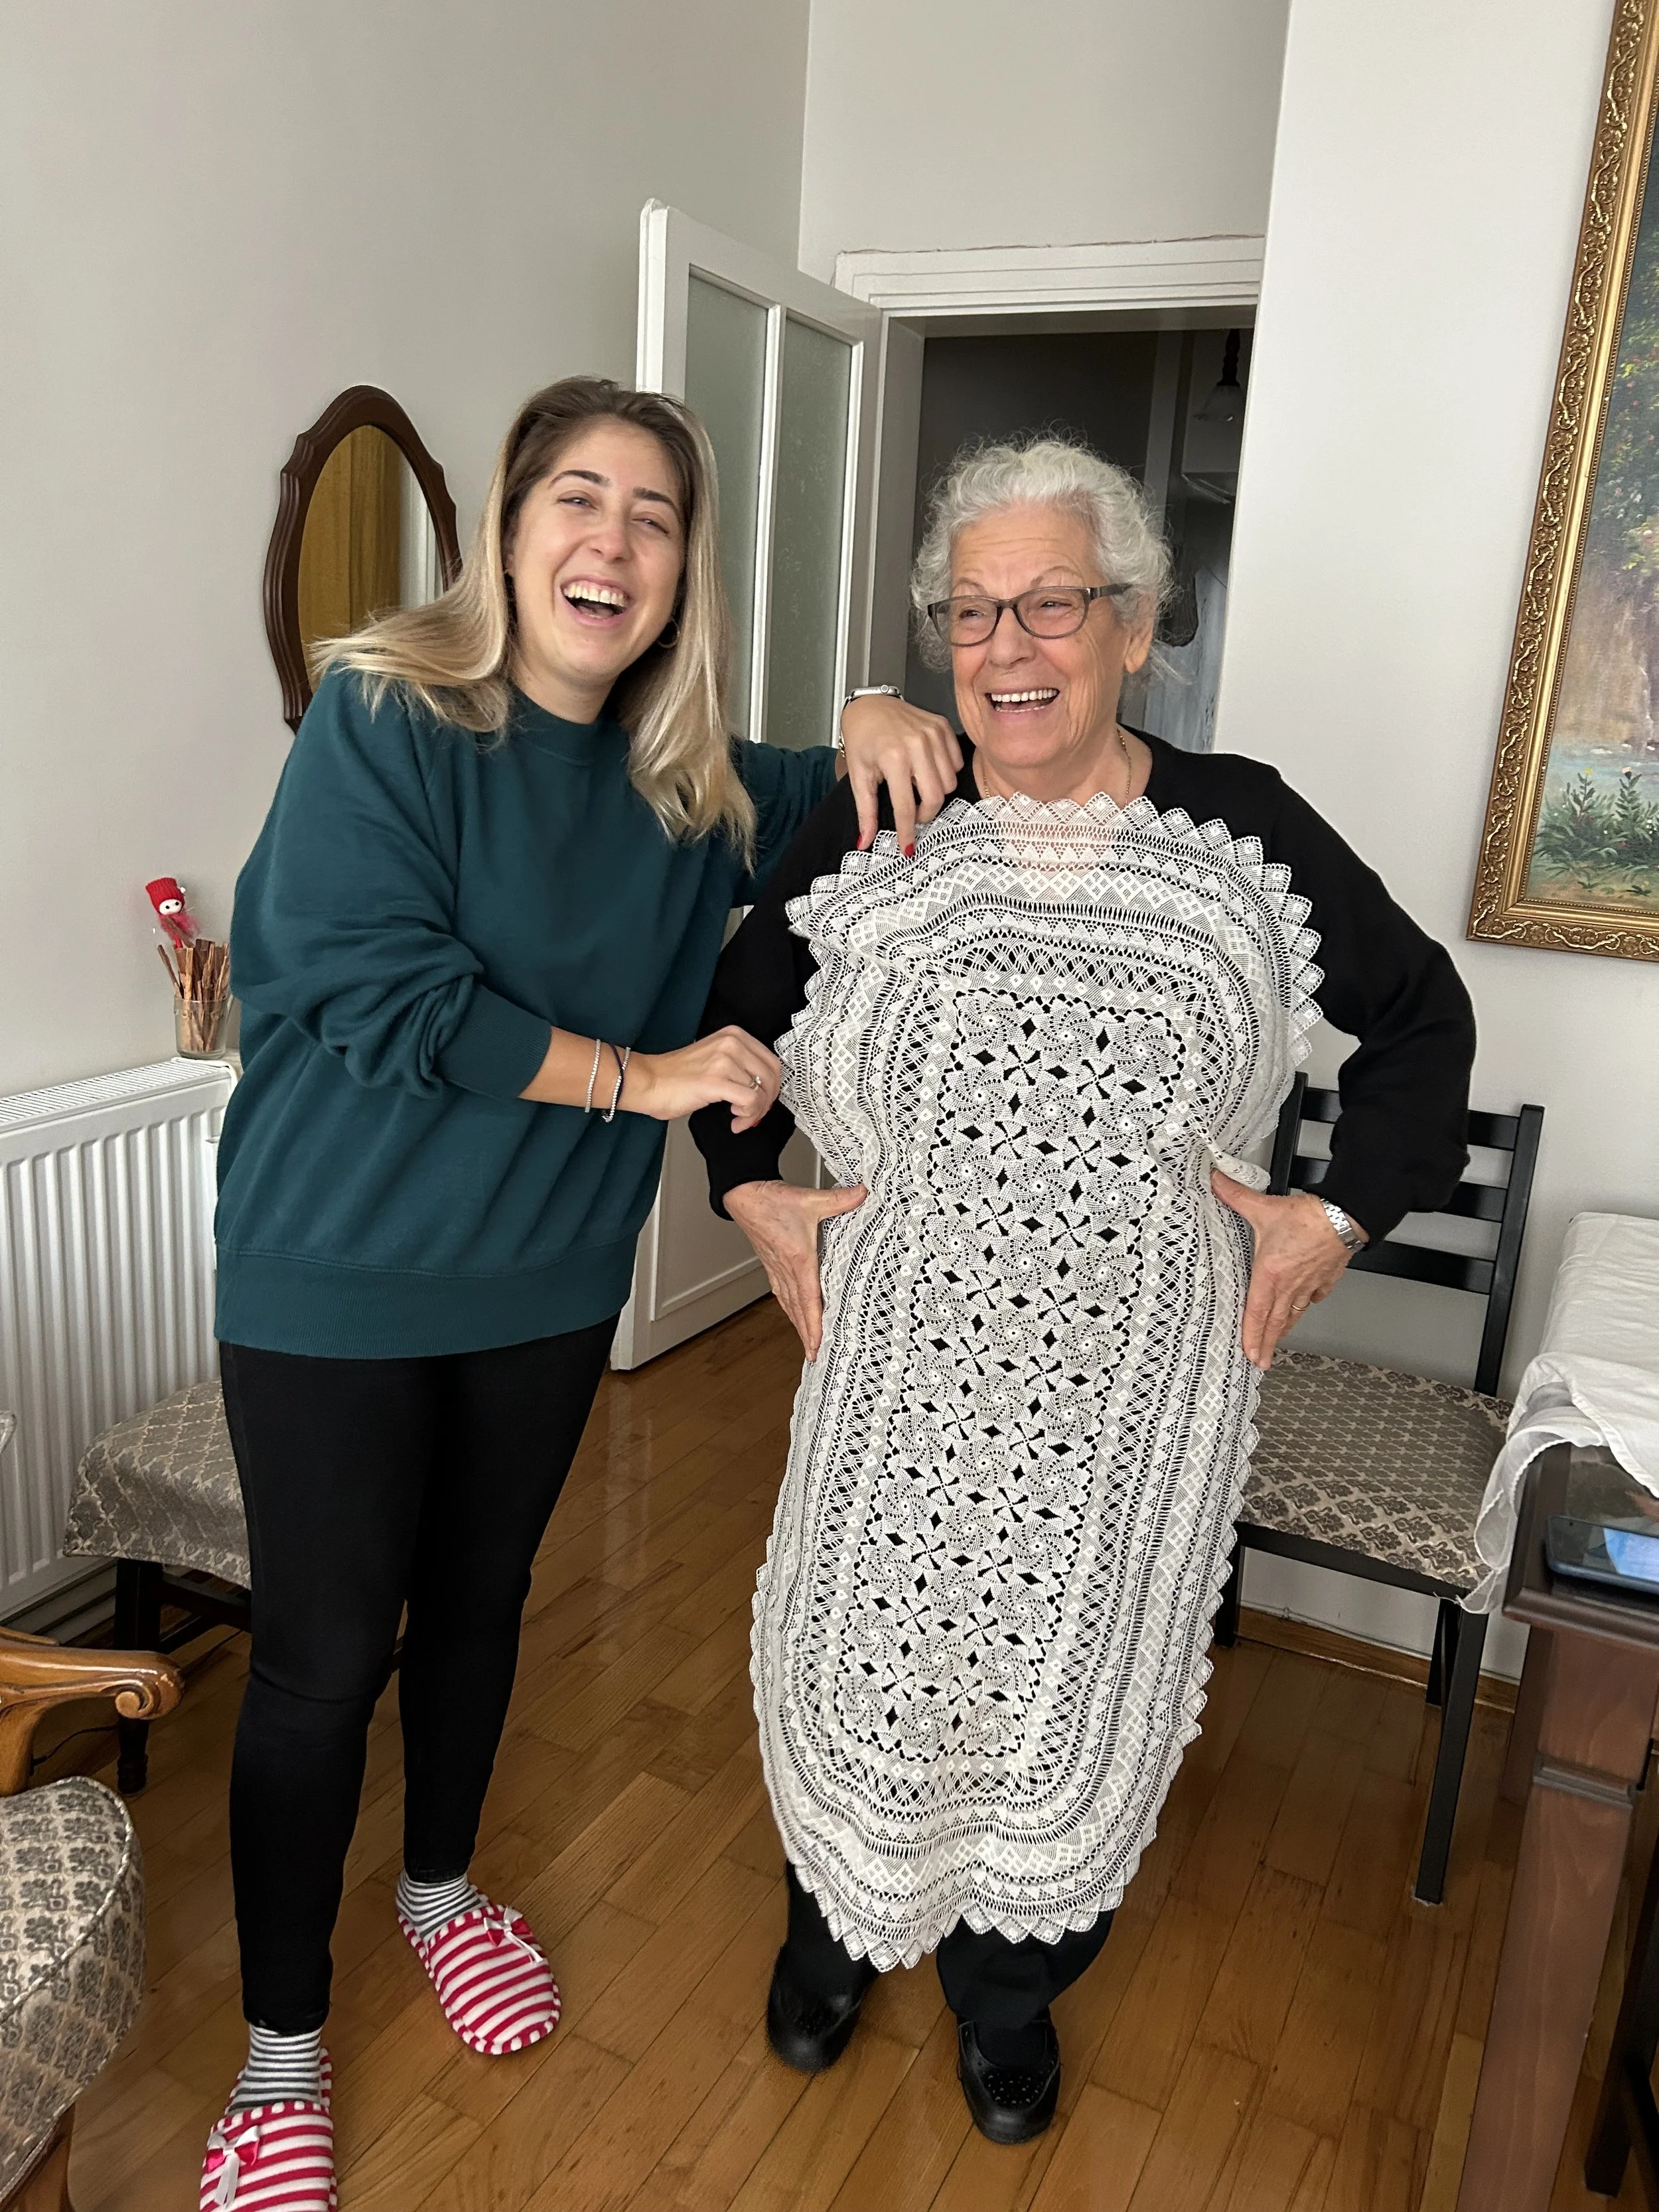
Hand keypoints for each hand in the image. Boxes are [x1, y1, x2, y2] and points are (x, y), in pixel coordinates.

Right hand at [625, 1028, 780, 1130]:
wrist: (648, 1082)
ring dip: (753, 1113)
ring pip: (762, 1092)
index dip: (772, 1087)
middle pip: (772, 1077)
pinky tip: (734, 1120)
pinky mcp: (716, 1080)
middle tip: (753, 1114)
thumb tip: (764, 1088)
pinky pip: (750, 1102)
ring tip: (737, 1118)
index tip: (762, 1100)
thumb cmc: (676, 1076)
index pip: (772, 1062)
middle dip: (767, 1101)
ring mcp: (724, 1060)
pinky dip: (747, 1116)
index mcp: (734, 1035)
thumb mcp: (716, 1059)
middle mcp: (732, 1043)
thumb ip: (741, 1066)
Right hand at [724, 1178, 867, 1357]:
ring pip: (788, 1303)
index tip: (816, 1345)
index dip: (813, 1325)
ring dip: (797, 1324)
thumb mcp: (810, 1199)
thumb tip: (862, 1193)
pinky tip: (792, 1311)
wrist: (744, 1195)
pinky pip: (781, 1292)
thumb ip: (840, 1199)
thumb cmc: (771, 1200)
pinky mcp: (771, 1263)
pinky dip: (789, 1307)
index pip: (809, 1299)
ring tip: (806, 1341)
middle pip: (798, 1309)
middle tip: (814, 1354)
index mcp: (798, 1258)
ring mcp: (776, 1268)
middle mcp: (785, 1269)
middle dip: (806, 1334)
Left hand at [838, 694, 962, 855]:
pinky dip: (945, 773)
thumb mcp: (859, 777)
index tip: (908, 848)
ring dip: (935, 793)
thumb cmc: (862, 740)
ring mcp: (933, 733)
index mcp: (893, 758)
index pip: (906, 806)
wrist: (869, 706)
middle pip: (936, 797)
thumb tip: (864, 842)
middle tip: (912, 813)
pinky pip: (956, 763)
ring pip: (949, 782)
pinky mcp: (943, 727)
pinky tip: (927, 769)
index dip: (907, 832)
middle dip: (924, 813)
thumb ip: (865, 812)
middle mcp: (917, 744)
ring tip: (916, 787)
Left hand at [1211, 1173, 1361, 1370]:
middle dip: (1266, 1343)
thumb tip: (1216, 1183)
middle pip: (1275, 1321)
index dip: (1252, 1335)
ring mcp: (1309, 1284)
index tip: (1250, 1352)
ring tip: (1277, 1342)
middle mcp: (1290, 1284)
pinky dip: (1306, 1306)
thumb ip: (1236, 1196)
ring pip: (1294, 1313)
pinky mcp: (1325, 1278)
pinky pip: (1314, 1297)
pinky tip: (1304, 1308)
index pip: (1257, 1311)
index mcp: (1271, 1273)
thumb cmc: (1309, 1217)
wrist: (1345, 1216)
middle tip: (1261, 1360)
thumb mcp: (1264, 1207)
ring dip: (1284, 1330)